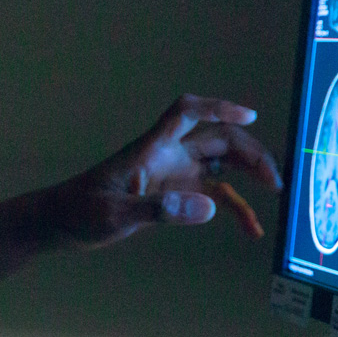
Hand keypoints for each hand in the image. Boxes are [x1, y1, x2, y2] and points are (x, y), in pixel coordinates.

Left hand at [50, 94, 282, 246]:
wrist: (61, 224)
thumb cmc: (80, 212)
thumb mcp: (115, 214)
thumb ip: (159, 210)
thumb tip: (207, 207)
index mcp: (150, 149)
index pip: (186, 112)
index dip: (217, 108)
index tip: (248, 117)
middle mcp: (166, 155)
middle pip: (216, 137)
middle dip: (249, 151)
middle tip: (275, 179)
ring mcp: (172, 174)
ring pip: (221, 162)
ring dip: (249, 172)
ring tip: (276, 192)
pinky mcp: (173, 194)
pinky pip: (212, 195)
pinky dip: (234, 208)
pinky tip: (252, 228)